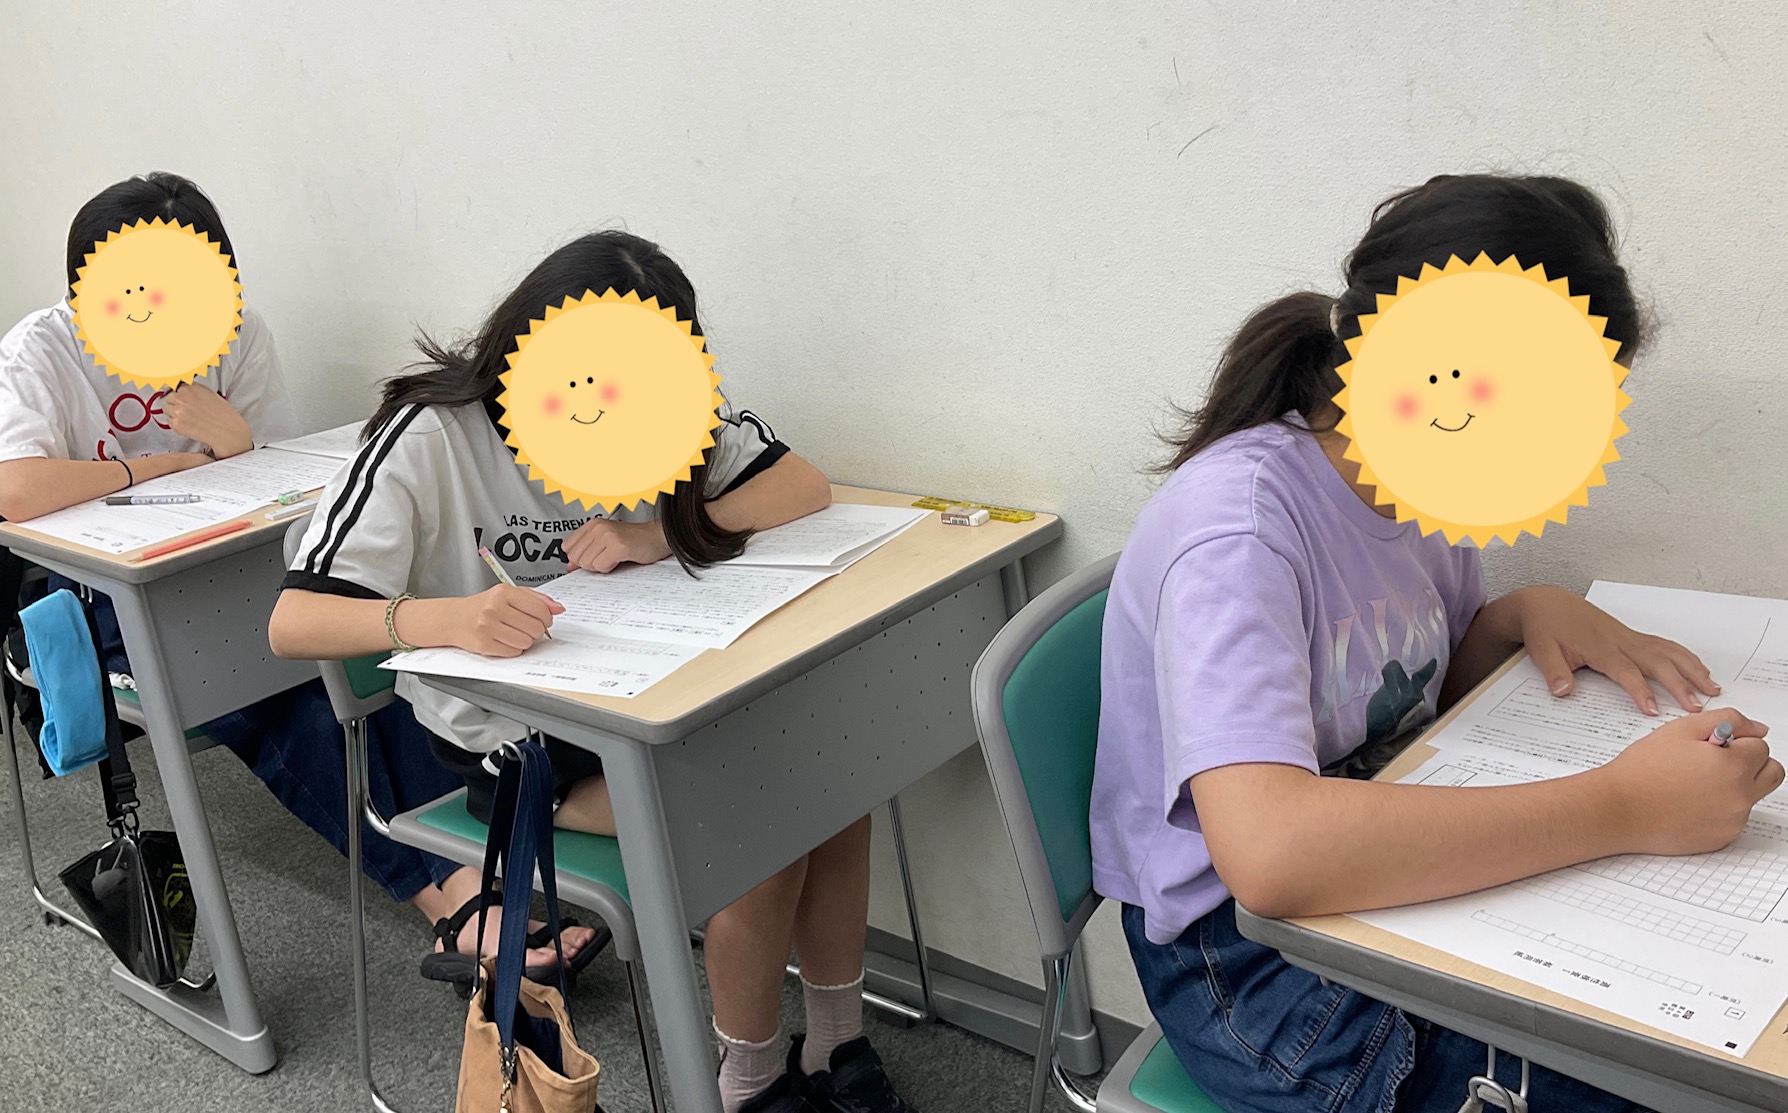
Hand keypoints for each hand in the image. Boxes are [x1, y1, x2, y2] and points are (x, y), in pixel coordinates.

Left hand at [162, 383, 252, 457]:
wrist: (228, 431)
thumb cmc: (224, 415)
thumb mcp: (210, 394)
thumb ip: (194, 390)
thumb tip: (182, 390)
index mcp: (192, 387)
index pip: (175, 386)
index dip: (178, 393)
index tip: (177, 396)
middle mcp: (183, 397)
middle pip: (168, 397)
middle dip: (175, 403)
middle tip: (186, 409)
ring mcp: (178, 411)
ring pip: (166, 409)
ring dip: (174, 413)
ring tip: (188, 417)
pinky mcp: (176, 424)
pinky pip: (169, 421)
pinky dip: (177, 424)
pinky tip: (189, 424)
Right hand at [450, 585, 563, 657]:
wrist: (453, 618)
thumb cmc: (483, 606)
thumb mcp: (509, 594)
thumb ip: (536, 599)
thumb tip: (559, 608)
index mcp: (503, 592)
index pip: (540, 609)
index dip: (547, 618)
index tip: (544, 620)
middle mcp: (494, 608)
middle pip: (536, 628)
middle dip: (536, 631)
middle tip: (527, 627)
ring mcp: (488, 627)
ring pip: (526, 642)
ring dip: (525, 641)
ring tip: (514, 633)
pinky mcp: (484, 644)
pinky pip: (513, 652)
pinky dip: (513, 649)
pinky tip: (504, 640)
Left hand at [565, 518, 671, 572]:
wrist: (658, 537)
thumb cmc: (636, 540)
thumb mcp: (606, 543)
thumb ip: (587, 552)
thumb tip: (570, 566)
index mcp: (593, 524)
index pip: (568, 547)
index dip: (579, 558)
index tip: (591, 558)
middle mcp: (598, 527)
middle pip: (575, 557)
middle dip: (589, 564)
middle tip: (605, 558)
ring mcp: (607, 536)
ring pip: (586, 564)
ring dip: (600, 567)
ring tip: (613, 558)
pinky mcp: (618, 546)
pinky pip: (600, 567)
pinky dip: (609, 568)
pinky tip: (619, 560)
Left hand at [1514, 586, 1719, 713]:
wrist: (1547, 603)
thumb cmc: (1546, 627)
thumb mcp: (1541, 650)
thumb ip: (1554, 671)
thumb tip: (1562, 690)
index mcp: (1600, 648)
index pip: (1626, 672)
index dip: (1641, 691)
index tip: (1654, 710)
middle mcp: (1620, 641)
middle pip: (1657, 662)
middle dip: (1679, 684)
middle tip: (1697, 707)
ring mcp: (1629, 637)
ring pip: (1667, 652)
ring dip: (1692, 669)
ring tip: (1712, 688)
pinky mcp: (1632, 635)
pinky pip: (1664, 645)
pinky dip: (1684, 656)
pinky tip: (1699, 668)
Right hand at [1594, 709, 1779, 855]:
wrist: (1618, 808)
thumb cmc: (1643, 769)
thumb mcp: (1682, 729)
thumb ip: (1728, 720)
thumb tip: (1758, 729)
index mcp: (1733, 765)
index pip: (1761, 746)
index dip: (1735, 742)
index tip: (1713, 747)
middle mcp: (1740, 795)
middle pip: (1772, 773)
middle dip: (1751, 763)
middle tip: (1716, 762)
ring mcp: (1733, 820)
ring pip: (1752, 796)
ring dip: (1734, 786)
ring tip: (1694, 784)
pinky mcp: (1722, 838)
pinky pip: (1734, 818)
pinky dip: (1719, 809)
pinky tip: (1688, 803)